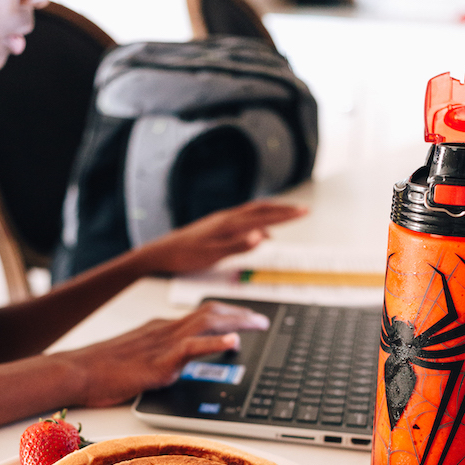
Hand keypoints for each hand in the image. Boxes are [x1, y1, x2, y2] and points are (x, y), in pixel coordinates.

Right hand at [71, 300, 270, 406]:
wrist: (77, 371)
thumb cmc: (100, 370)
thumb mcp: (137, 359)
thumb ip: (160, 358)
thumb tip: (177, 365)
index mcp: (160, 328)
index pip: (201, 315)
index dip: (227, 314)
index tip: (244, 319)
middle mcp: (165, 329)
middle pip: (211, 313)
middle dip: (240, 314)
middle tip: (262, 321)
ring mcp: (163, 342)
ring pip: (208, 322)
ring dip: (237, 322)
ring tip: (258, 324)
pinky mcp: (159, 360)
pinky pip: (193, 346)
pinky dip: (215, 341)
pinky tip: (233, 341)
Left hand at [141, 200, 306, 274]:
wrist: (160, 252)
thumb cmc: (184, 255)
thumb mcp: (212, 255)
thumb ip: (238, 246)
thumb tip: (262, 237)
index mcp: (229, 224)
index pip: (264, 217)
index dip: (286, 215)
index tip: (304, 212)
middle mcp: (226, 218)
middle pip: (261, 209)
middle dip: (283, 210)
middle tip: (303, 210)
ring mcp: (221, 220)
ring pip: (252, 212)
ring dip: (271, 213)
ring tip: (287, 217)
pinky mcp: (215, 225)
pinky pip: (243, 220)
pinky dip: (257, 223)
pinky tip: (258, 234)